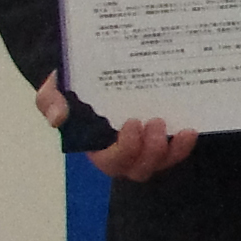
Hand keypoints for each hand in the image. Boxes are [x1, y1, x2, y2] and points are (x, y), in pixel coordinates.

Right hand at [39, 70, 194, 181]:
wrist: (93, 71)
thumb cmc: (72, 85)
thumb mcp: (54, 89)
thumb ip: (50, 101)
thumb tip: (58, 118)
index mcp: (95, 146)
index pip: (110, 161)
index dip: (125, 149)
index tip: (131, 123)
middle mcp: (121, 153)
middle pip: (139, 169)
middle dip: (150, 152)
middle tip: (155, 121)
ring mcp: (143, 147)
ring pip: (160, 163)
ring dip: (172, 152)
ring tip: (180, 129)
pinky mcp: (161, 138)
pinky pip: (175, 152)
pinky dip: (183, 145)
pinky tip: (190, 130)